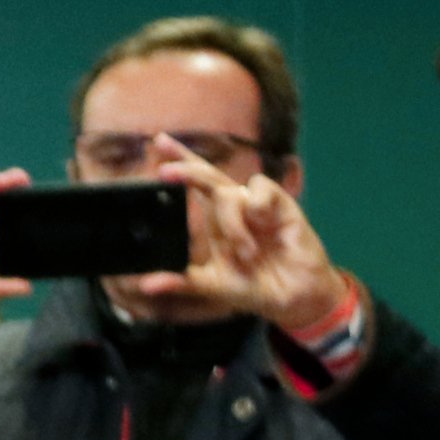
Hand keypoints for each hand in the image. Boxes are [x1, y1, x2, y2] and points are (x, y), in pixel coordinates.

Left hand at [169, 153, 351, 336]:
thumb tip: (146, 284)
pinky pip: (261, 189)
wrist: (293, 298)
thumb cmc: (254, 286)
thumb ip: (181, 282)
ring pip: (230, 193)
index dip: (180, 160)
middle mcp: (235, 206)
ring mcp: (257, 204)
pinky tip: (263, 224)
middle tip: (165, 172)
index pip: (194, 184)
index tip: (157, 141)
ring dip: (232, 223)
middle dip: (186, 168)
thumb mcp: (213, 286)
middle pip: (207, 175)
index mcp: (216, 219)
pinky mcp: (282, 204)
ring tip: (246, 252)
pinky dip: (256, 205)